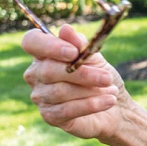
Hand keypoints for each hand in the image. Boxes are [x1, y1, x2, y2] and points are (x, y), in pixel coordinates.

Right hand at [21, 24, 128, 140]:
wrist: (115, 106)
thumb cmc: (101, 77)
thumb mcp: (95, 57)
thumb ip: (79, 44)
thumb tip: (65, 29)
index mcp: (44, 54)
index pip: (31, 42)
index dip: (49, 46)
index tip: (73, 52)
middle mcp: (36, 74)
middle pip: (49, 70)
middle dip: (82, 73)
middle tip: (107, 77)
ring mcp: (40, 96)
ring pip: (60, 91)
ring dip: (90, 90)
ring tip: (111, 89)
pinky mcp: (50, 116)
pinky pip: (67, 110)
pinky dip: (91, 104)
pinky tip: (109, 101)